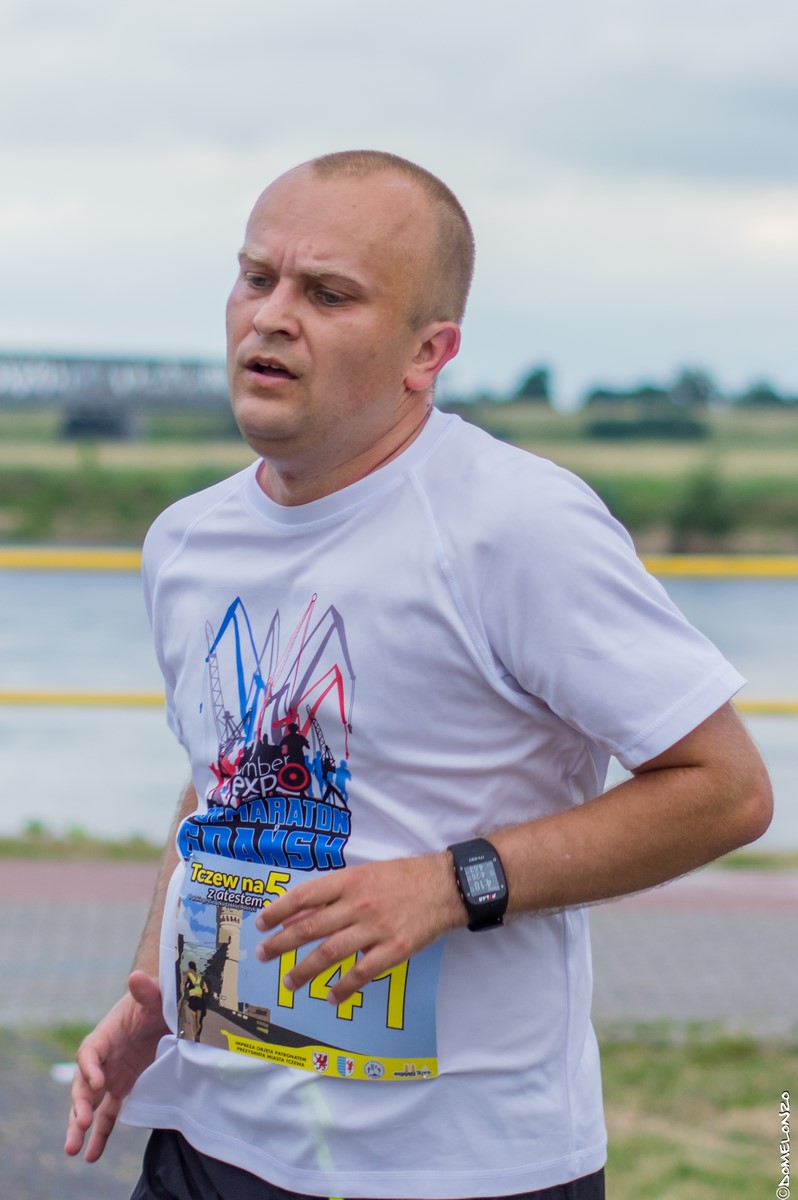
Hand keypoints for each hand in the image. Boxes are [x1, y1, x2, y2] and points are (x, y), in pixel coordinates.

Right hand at [64, 970, 167, 1162]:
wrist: (166, 1012)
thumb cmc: (158, 1001)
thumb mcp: (156, 995)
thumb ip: (146, 990)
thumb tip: (136, 976)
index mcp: (106, 1034)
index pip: (90, 1052)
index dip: (90, 1067)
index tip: (98, 1083)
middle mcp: (103, 1058)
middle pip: (82, 1083)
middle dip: (79, 1103)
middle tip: (82, 1122)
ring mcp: (110, 1075)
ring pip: (89, 1104)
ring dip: (79, 1124)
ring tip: (73, 1149)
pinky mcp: (121, 1088)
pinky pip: (107, 1114)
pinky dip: (99, 1134)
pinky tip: (91, 1155)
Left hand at [253, 853, 463, 1004]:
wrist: (445, 886)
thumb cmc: (404, 877)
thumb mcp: (367, 873)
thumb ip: (336, 893)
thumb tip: (302, 911)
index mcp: (350, 881)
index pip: (305, 896)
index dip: (279, 910)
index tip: (261, 923)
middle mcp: (358, 904)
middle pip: (311, 927)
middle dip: (282, 943)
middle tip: (263, 955)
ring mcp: (375, 928)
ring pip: (331, 953)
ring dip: (305, 970)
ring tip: (290, 983)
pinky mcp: (394, 950)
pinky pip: (362, 972)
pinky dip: (344, 987)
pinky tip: (331, 997)